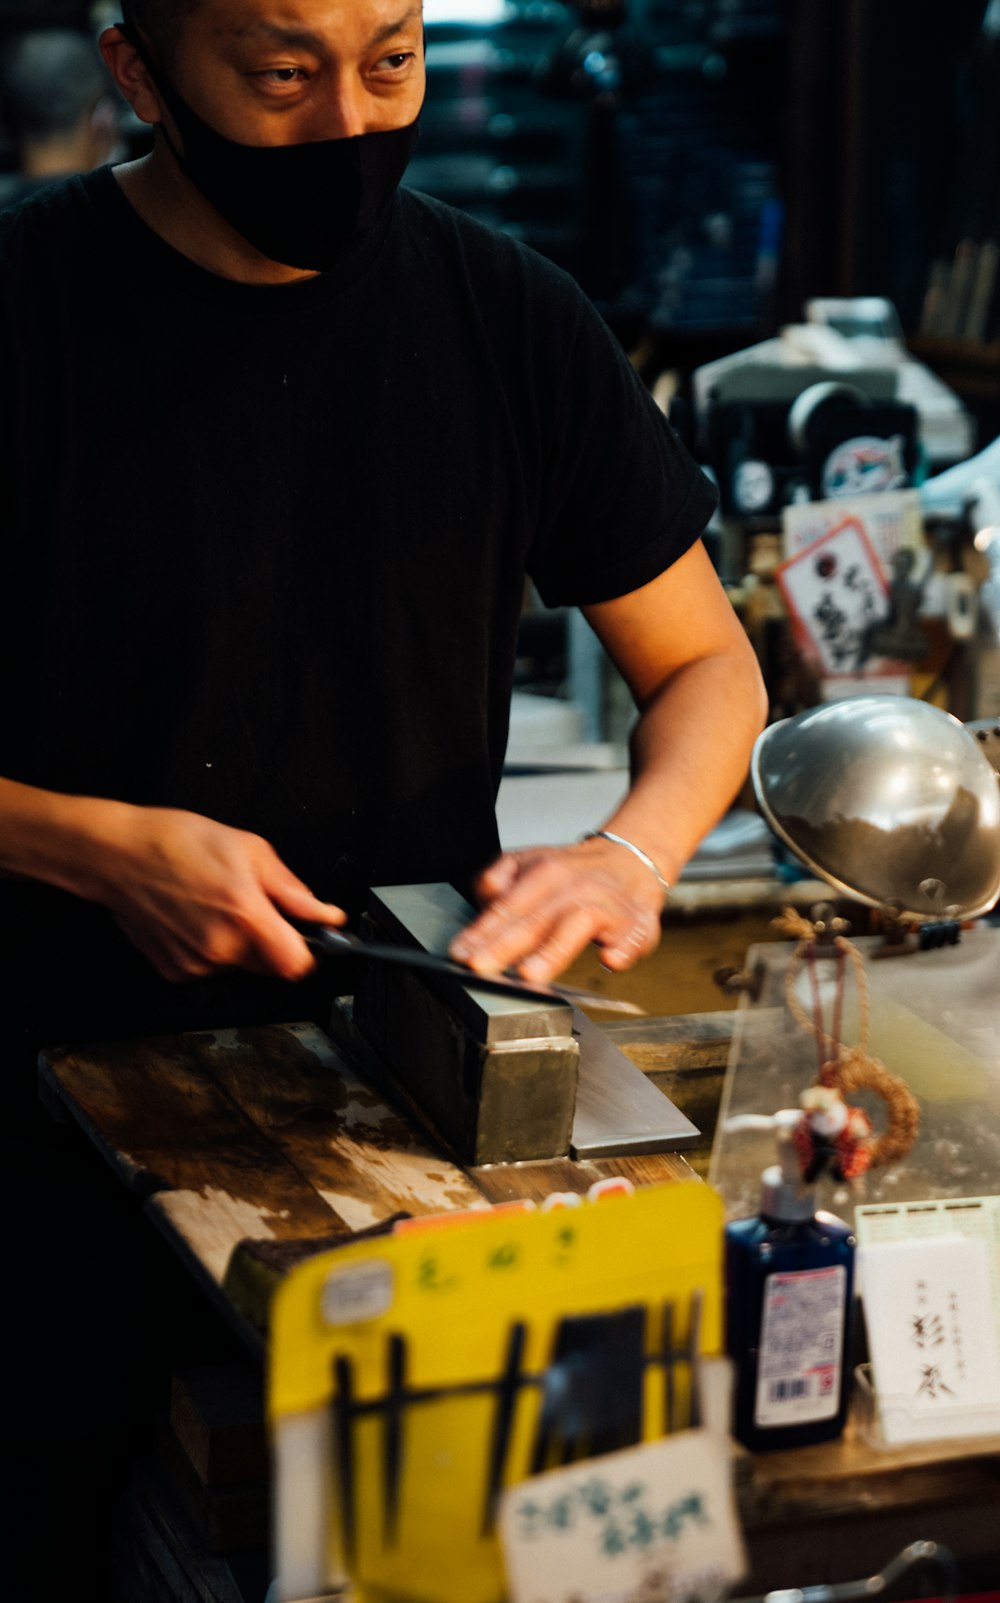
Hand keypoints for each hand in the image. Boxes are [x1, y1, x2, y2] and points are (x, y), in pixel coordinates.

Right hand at [90, 805, 345, 982]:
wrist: (118, 854)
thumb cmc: (178, 842)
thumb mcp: (249, 850)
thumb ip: (292, 891)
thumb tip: (325, 914)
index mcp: (245, 916)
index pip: (297, 965)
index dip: (307, 951)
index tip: (304, 935)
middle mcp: (221, 948)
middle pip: (270, 965)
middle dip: (271, 941)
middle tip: (249, 904)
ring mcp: (196, 964)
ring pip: (239, 966)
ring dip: (239, 943)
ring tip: (214, 904)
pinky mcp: (175, 971)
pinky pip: (210, 966)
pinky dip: (210, 947)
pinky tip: (193, 917)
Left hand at [448, 837, 664, 981]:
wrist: (630, 862)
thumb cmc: (573, 872)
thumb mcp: (529, 862)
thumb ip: (498, 878)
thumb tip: (485, 898)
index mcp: (545, 872)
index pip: (507, 906)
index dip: (482, 931)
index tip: (461, 953)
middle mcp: (575, 887)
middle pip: (536, 918)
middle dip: (506, 945)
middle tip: (481, 966)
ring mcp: (608, 906)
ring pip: (578, 924)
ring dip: (554, 950)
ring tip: (530, 973)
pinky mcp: (637, 925)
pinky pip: (633, 938)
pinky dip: (624, 949)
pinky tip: (611, 960)